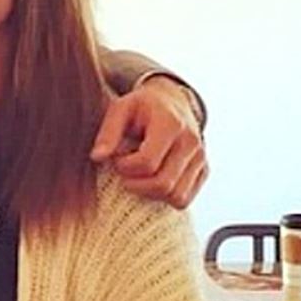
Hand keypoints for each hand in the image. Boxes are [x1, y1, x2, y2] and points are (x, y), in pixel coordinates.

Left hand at [90, 77, 207, 208]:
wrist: (172, 101)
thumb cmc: (142, 106)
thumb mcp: (120, 109)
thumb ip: (108, 133)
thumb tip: (97, 157)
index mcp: (171, 124)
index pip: (147, 162)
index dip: (125, 167)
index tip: (116, 159)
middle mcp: (191, 142)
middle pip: (163, 184)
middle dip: (135, 185)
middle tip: (123, 173)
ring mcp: (200, 158)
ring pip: (176, 197)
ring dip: (150, 193)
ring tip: (137, 176)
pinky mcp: (204, 170)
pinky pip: (184, 199)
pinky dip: (164, 196)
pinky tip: (151, 179)